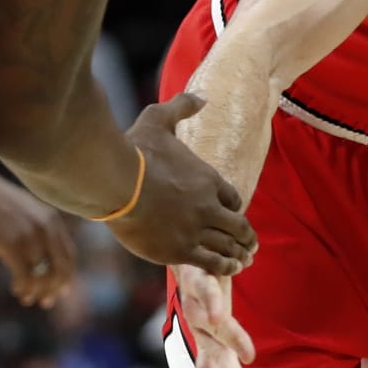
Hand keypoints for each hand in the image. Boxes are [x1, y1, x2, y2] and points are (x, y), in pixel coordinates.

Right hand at [0, 171, 76, 307]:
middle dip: (54, 290)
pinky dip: (23, 288)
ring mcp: (31, 237)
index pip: (70, 256)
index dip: (67, 277)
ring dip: (36, 292)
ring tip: (26, 298)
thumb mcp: (27, 212)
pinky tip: (16, 290)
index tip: (61, 292)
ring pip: (43, 276)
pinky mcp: (13, 245)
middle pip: (61, 269)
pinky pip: (25, 276)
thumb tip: (43, 257)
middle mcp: (47, 229)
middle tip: (45, 303)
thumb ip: (40, 230)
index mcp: (53, 221)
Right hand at [111, 93, 255, 274]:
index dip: (233, 208)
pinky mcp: (179, 250)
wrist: (115, 182)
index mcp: (207, 178)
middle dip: (246, 236)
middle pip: (238, 226)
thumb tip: (203, 96)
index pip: (232, 198)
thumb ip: (181, 106)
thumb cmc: (134, 151)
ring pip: (228, 246)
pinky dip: (225, 267)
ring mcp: (195, 229)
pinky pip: (212, 263)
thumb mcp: (158, 119)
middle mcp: (208, 206)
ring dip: (239, 254)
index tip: (233, 215)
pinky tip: (231, 270)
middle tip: (251, 245)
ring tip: (244, 260)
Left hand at [176, 264, 255, 367]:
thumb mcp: (217, 319)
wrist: (186, 249)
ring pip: (212, 326)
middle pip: (210, 356)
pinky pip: (207, 291)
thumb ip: (228, 343)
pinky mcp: (201, 276)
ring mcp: (197, 302)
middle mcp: (199, 324)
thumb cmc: (206, 288)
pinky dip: (212, 304)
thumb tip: (243, 366)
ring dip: (230, 341)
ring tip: (249, 357)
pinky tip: (218, 316)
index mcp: (206, 337)